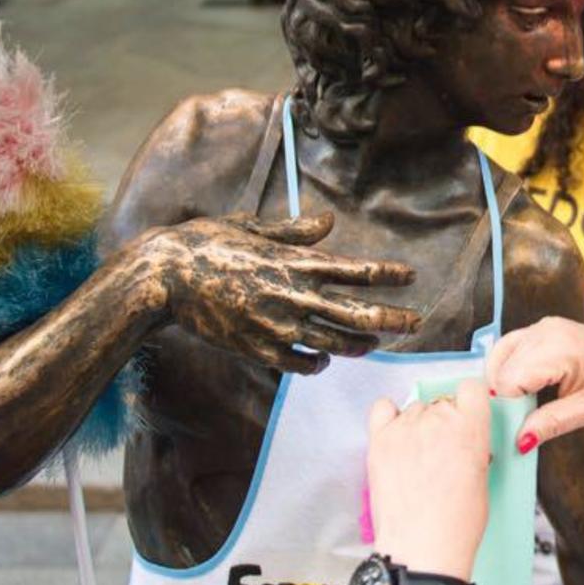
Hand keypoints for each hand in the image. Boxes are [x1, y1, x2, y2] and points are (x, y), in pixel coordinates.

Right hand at [123, 211, 419, 372]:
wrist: (166, 279)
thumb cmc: (207, 244)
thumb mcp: (254, 229)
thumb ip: (295, 232)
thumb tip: (330, 222)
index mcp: (296, 261)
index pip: (358, 270)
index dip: (389, 273)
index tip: (411, 275)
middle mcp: (294, 295)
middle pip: (359, 313)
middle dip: (393, 319)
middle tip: (416, 323)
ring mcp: (278, 326)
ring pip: (336, 342)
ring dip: (360, 344)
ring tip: (374, 343)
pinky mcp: (259, 349)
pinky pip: (301, 363)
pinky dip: (319, 362)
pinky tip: (324, 358)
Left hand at [366, 378, 491, 578]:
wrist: (422, 549)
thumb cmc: (455, 524)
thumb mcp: (482, 478)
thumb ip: (473, 445)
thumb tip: (464, 437)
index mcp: (470, 427)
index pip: (472, 388)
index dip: (469, 403)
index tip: (466, 415)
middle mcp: (437, 420)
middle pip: (441, 402)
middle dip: (444, 423)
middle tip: (443, 453)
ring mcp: (405, 428)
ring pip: (414, 408)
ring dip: (417, 426)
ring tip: (417, 458)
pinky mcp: (379, 440)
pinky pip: (382, 408)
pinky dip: (389, 417)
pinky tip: (396, 437)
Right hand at [483, 316, 583, 449]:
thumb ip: (551, 423)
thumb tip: (519, 440)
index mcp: (558, 347)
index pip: (509, 382)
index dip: (510, 409)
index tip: (520, 429)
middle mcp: (545, 330)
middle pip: (500, 370)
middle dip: (506, 399)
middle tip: (527, 419)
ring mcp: (541, 326)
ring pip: (499, 358)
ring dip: (505, 384)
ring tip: (528, 404)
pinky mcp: (540, 329)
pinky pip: (509, 349)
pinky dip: (509, 370)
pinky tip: (525, 389)